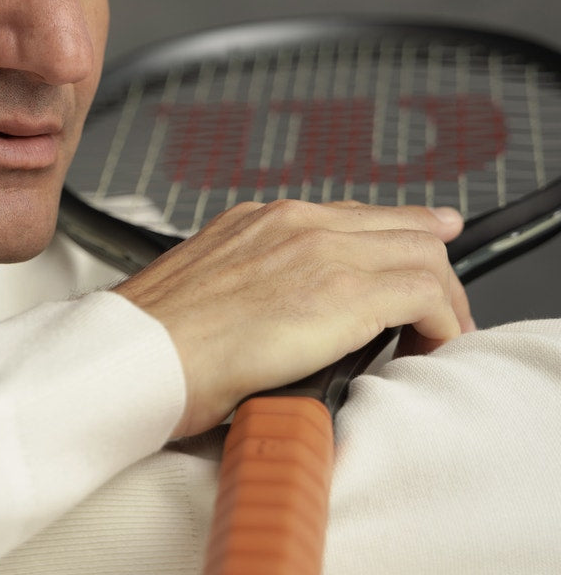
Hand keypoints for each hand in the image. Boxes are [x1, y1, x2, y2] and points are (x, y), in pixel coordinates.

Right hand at [114, 200, 473, 439]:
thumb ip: (241, 294)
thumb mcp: (197, 298)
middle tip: (440, 313)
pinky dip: (441, 324)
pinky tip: (430, 349)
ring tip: (437, 340)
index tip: (421, 250)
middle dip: (431, 269)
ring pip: (423, 255)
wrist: (131, 357)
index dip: (399, 235)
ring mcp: (320, 252)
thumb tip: (265, 326)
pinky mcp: (343, 294)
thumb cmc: (150, 345)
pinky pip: (425, 295)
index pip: (352, 216)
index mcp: (257, 223)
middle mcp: (293, 224)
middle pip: (400, 228)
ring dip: (442, 300)